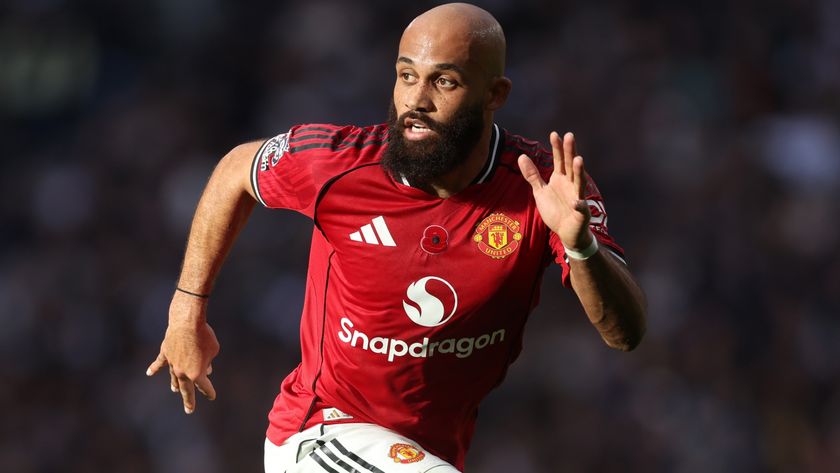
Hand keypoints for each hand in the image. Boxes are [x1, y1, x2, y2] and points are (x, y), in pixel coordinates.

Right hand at [146, 292, 218, 413]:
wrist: (187, 323)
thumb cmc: (205, 336)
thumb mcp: (213, 350)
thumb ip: (209, 361)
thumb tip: (206, 368)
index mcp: (196, 374)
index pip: (204, 387)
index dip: (209, 392)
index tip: (212, 397)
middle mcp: (182, 372)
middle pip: (186, 389)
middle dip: (189, 400)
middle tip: (189, 410)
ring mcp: (172, 363)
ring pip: (174, 377)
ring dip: (175, 384)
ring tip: (174, 390)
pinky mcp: (165, 352)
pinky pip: (160, 362)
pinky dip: (154, 367)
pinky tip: (149, 373)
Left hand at [518, 131, 592, 249]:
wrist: (566, 232)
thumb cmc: (555, 210)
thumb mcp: (540, 191)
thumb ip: (533, 175)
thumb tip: (521, 156)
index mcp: (561, 178)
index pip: (559, 160)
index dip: (557, 147)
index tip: (554, 134)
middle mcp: (571, 184)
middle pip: (570, 166)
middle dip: (570, 152)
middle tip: (570, 136)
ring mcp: (577, 197)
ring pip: (579, 183)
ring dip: (579, 172)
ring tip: (578, 160)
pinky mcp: (581, 212)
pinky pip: (580, 208)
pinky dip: (579, 205)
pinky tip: (577, 202)